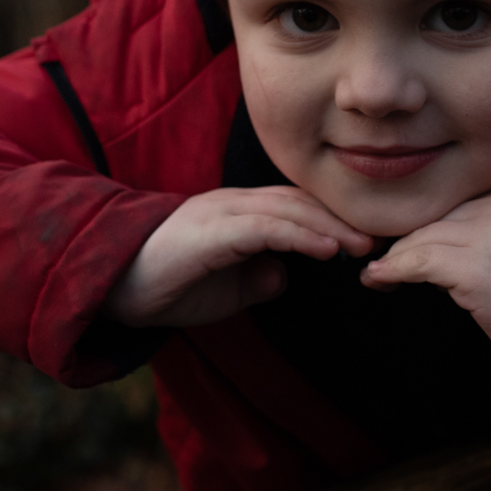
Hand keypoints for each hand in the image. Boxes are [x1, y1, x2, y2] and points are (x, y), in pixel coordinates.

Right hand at [108, 186, 373, 327]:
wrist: (110, 286)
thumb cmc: (165, 286)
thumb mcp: (224, 289)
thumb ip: (256, 278)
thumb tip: (285, 275)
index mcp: (238, 214)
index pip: (294, 207)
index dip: (332, 220)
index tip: (366, 240)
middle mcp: (233, 204)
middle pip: (298, 201)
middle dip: (341, 218)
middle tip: (380, 239)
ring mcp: (222, 211)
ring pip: (286, 208)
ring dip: (329, 225)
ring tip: (363, 244)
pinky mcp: (212, 229)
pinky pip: (264, 227)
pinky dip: (300, 235)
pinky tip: (327, 248)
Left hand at [360, 188, 490, 370]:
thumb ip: (475, 238)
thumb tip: (418, 247)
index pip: (450, 208)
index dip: (420, 230)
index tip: (398, 251)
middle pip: (434, 221)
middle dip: (402, 245)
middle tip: (378, 268)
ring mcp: (489, 235)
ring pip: (422, 238)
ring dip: (392, 260)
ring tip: (375, 277)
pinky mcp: (476, 267)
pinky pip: (420, 262)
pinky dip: (394, 270)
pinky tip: (378, 279)